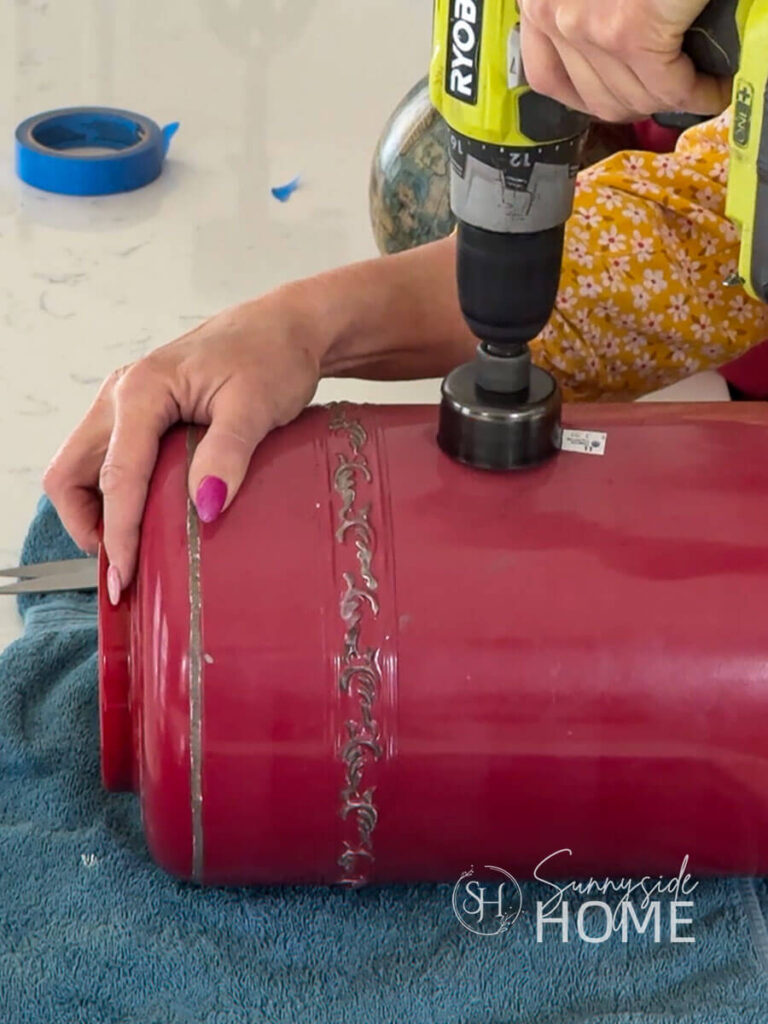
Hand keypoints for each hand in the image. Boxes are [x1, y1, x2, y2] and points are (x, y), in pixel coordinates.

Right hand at [43, 284, 326, 602]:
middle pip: (69, 473)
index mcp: (142, 391)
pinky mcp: (141, 414)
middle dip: (87, 525)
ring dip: (96, 512)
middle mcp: (120, 395)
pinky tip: (147, 518)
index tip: (128, 577)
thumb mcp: (257, 405)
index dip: (117, 532)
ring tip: (133, 550)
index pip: (116, 475)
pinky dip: (114, 495)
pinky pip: (107, 460)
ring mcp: (125, 403)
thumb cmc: (273, 355)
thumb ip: (227, 453)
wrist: (286, 328)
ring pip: (82, 467)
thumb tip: (205, 506)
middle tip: (124, 566)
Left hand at [520, 0, 732, 121]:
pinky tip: (714, 88)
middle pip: (595, 96)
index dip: (589, 96)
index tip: (619, 96)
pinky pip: (667, 87)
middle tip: (672, 93)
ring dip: (670, 99)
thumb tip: (607, 52)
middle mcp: (550, 12)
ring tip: (697, 88)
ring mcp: (584, 26)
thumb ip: (588, 9)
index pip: (548, 76)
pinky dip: (697, 94)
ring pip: (631, 98)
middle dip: (640, 101)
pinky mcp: (627, 32)